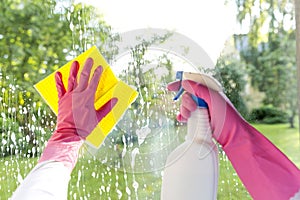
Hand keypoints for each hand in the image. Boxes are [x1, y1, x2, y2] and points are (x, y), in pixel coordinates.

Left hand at [39, 58, 116, 171]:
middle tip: (90, 59)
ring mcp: (69, 96)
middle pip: (83, 77)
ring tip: (75, 62)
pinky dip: (58, 80)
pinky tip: (57, 73)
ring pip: (71, 80)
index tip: (100, 66)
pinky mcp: (61, 100)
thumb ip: (107, 108)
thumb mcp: (98, 118)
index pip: (94, 82)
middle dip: (87, 66)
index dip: (98, 73)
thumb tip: (116, 99)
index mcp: (88, 97)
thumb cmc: (85, 128)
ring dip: (73, 70)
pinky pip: (59, 88)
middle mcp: (78, 94)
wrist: (69, 134)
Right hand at [167, 79, 299, 198]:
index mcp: (210, 91)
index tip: (169, 88)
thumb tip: (185, 82)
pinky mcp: (199, 119)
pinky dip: (182, 117)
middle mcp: (205, 98)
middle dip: (185, 101)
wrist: (233, 136)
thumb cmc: (227, 117)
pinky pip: (186, 115)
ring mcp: (202, 109)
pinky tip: (182, 120)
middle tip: (192, 109)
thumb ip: (200, 89)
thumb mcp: (214, 100)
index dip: (180, 83)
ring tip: (189, 116)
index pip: (193, 82)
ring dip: (184, 110)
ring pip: (185, 105)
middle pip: (187, 94)